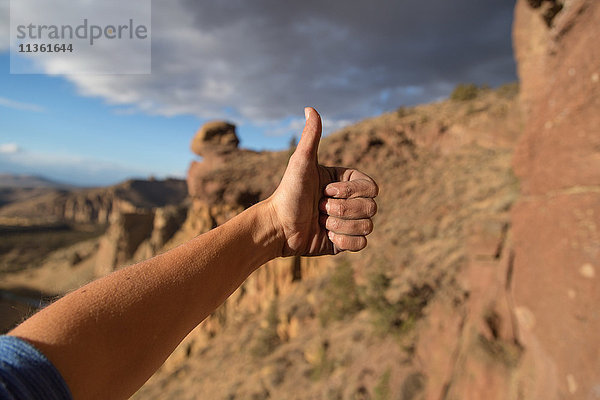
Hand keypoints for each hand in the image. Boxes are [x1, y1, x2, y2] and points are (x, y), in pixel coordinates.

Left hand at [267, 107, 377, 256]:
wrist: (277, 228)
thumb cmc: (287, 193)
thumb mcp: (300, 163)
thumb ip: (310, 137)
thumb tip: (310, 108)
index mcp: (346, 182)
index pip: (371, 187)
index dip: (350, 192)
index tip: (326, 191)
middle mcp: (350, 201)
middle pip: (371, 207)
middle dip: (341, 210)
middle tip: (318, 209)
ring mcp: (349, 222)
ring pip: (368, 226)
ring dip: (340, 225)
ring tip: (320, 223)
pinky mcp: (345, 242)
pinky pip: (362, 244)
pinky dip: (344, 241)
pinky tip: (326, 237)